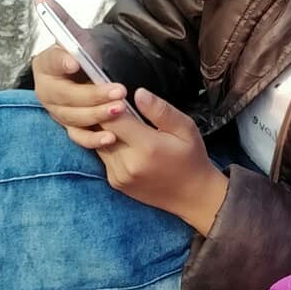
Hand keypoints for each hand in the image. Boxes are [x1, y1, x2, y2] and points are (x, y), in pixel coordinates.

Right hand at [32, 45, 128, 145]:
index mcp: (46, 65)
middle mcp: (47, 90)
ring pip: (73, 117)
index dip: (62, 62)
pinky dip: (94, 139)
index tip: (75, 63)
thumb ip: (76, 36)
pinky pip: (79, 136)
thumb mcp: (81, 40)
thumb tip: (70, 33)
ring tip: (120, 109)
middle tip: (119, 91)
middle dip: (93, 95)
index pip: (52, 61)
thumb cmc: (84, 54)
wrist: (89, 72)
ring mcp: (57, 111)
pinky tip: (111, 137)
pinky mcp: (69, 127)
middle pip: (66, 95)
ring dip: (98, 115)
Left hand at [98, 89, 229, 234]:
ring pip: (98, 143)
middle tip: (113, 103)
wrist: (192, 196)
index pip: (112, 118)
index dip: (110, 103)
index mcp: (146, 147)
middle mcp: (128, 164)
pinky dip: (108, 145)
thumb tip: (138, 93)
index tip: (116, 94)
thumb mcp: (186, 129)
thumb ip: (161, 110)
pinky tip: (123, 139)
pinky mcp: (115, 182)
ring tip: (118, 120)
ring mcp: (119, 175)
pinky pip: (103, 156)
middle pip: (101, 131)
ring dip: (105, 130)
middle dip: (105, 115)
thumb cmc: (191, 158)